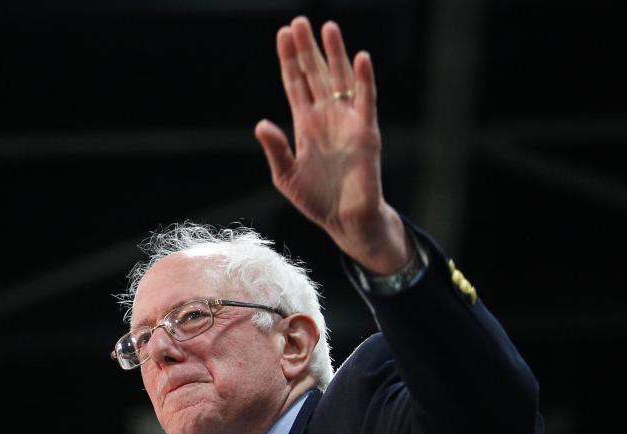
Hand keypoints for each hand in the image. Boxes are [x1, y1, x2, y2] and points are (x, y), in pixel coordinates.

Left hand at [255, 17, 408, 274]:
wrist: (345, 220)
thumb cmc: (316, 199)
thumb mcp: (286, 176)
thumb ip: (276, 149)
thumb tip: (261, 124)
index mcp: (305, 125)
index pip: (295, 84)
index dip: (288, 60)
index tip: (282, 35)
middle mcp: (326, 117)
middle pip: (315, 74)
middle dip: (307, 48)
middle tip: (299, 21)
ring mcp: (347, 121)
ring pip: (340, 80)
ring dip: (335, 54)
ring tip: (328, 27)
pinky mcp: (366, 132)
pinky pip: (366, 101)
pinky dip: (364, 80)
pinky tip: (360, 59)